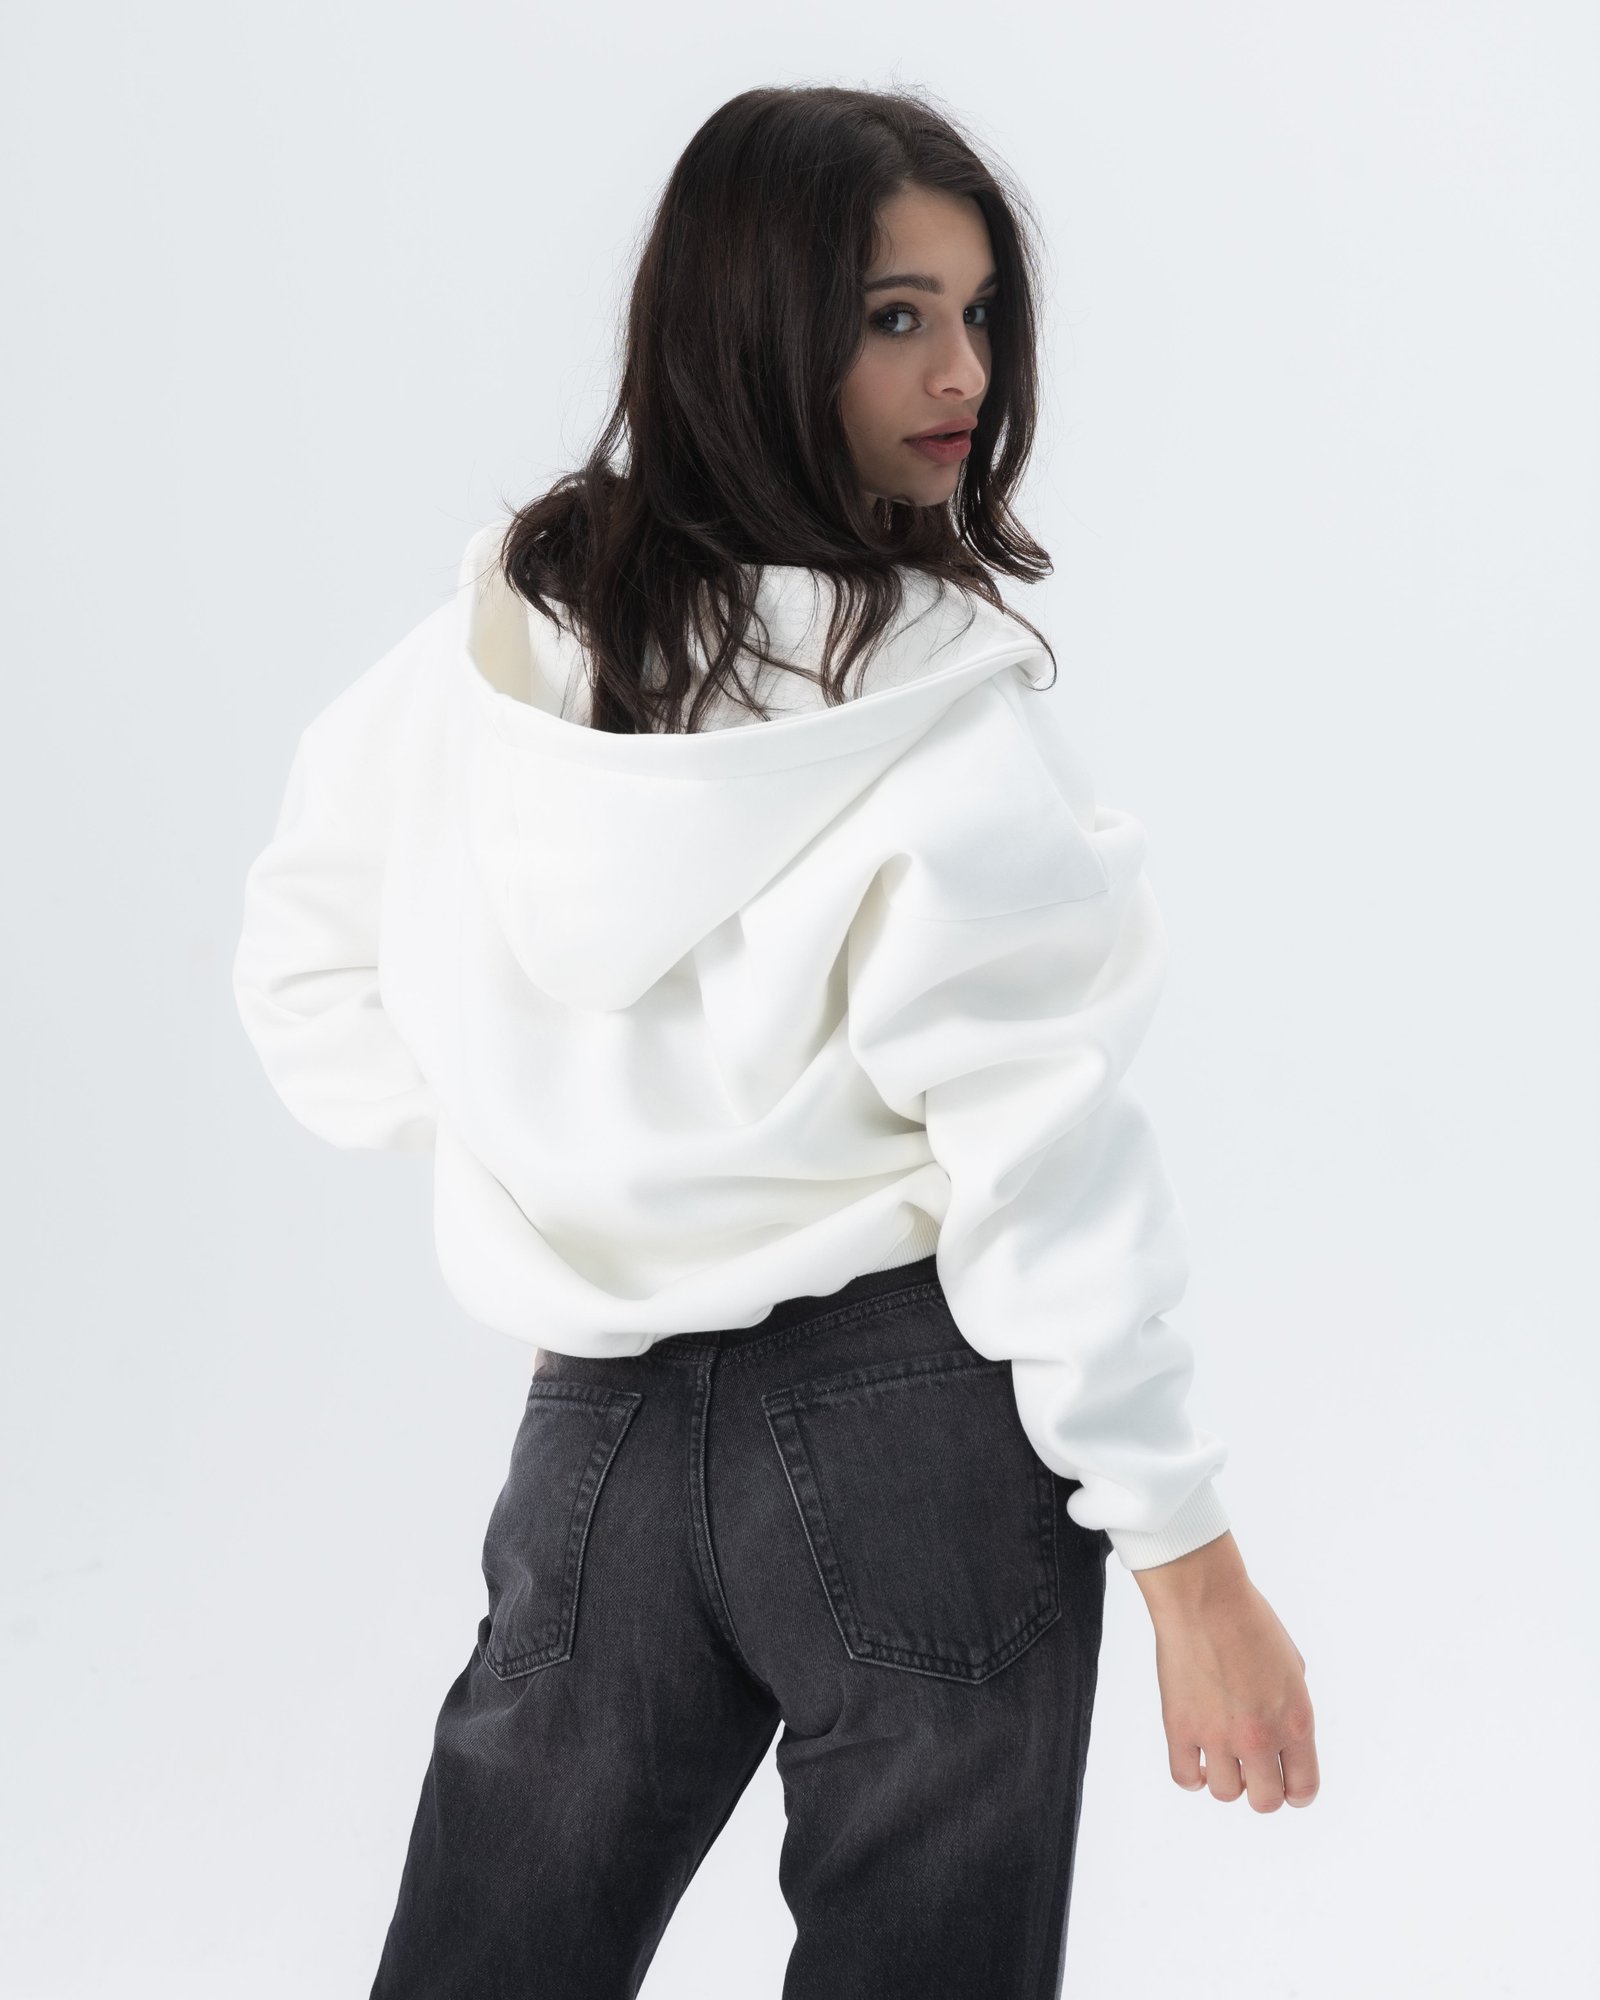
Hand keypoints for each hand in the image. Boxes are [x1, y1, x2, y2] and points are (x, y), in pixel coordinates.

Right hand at [1131, 1532, 1318, 1811]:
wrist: (1204, 1596)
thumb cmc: (1248, 1619)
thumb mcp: (1292, 1665)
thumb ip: (1292, 1706)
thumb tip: (1282, 1734)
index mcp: (1296, 1721)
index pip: (1303, 1789)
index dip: (1294, 1793)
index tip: (1284, 1785)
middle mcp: (1260, 1737)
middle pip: (1264, 1802)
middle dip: (1259, 1789)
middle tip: (1249, 1769)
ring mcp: (1218, 1736)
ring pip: (1225, 1793)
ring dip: (1224, 1778)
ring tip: (1218, 1753)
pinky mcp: (1180, 1728)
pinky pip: (1186, 1778)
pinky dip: (1192, 1774)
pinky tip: (1195, 1755)